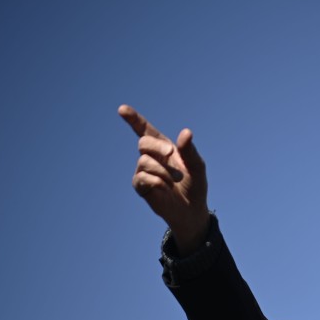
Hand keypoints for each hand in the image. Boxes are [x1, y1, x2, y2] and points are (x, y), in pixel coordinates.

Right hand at [119, 104, 209, 253]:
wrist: (192, 209)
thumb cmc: (195, 185)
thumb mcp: (197, 166)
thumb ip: (190, 150)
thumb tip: (186, 132)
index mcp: (163, 147)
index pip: (145, 130)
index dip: (133, 119)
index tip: (122, 109)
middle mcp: (151, 157)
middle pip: (144, 142)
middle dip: (157, 146)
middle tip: (170, 153)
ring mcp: (144, 171)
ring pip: (144, 161)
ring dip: (163, 170)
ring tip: (175, 180)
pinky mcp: (141, 186)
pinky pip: (142, 177)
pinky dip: (157, 181)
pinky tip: (166, 187)